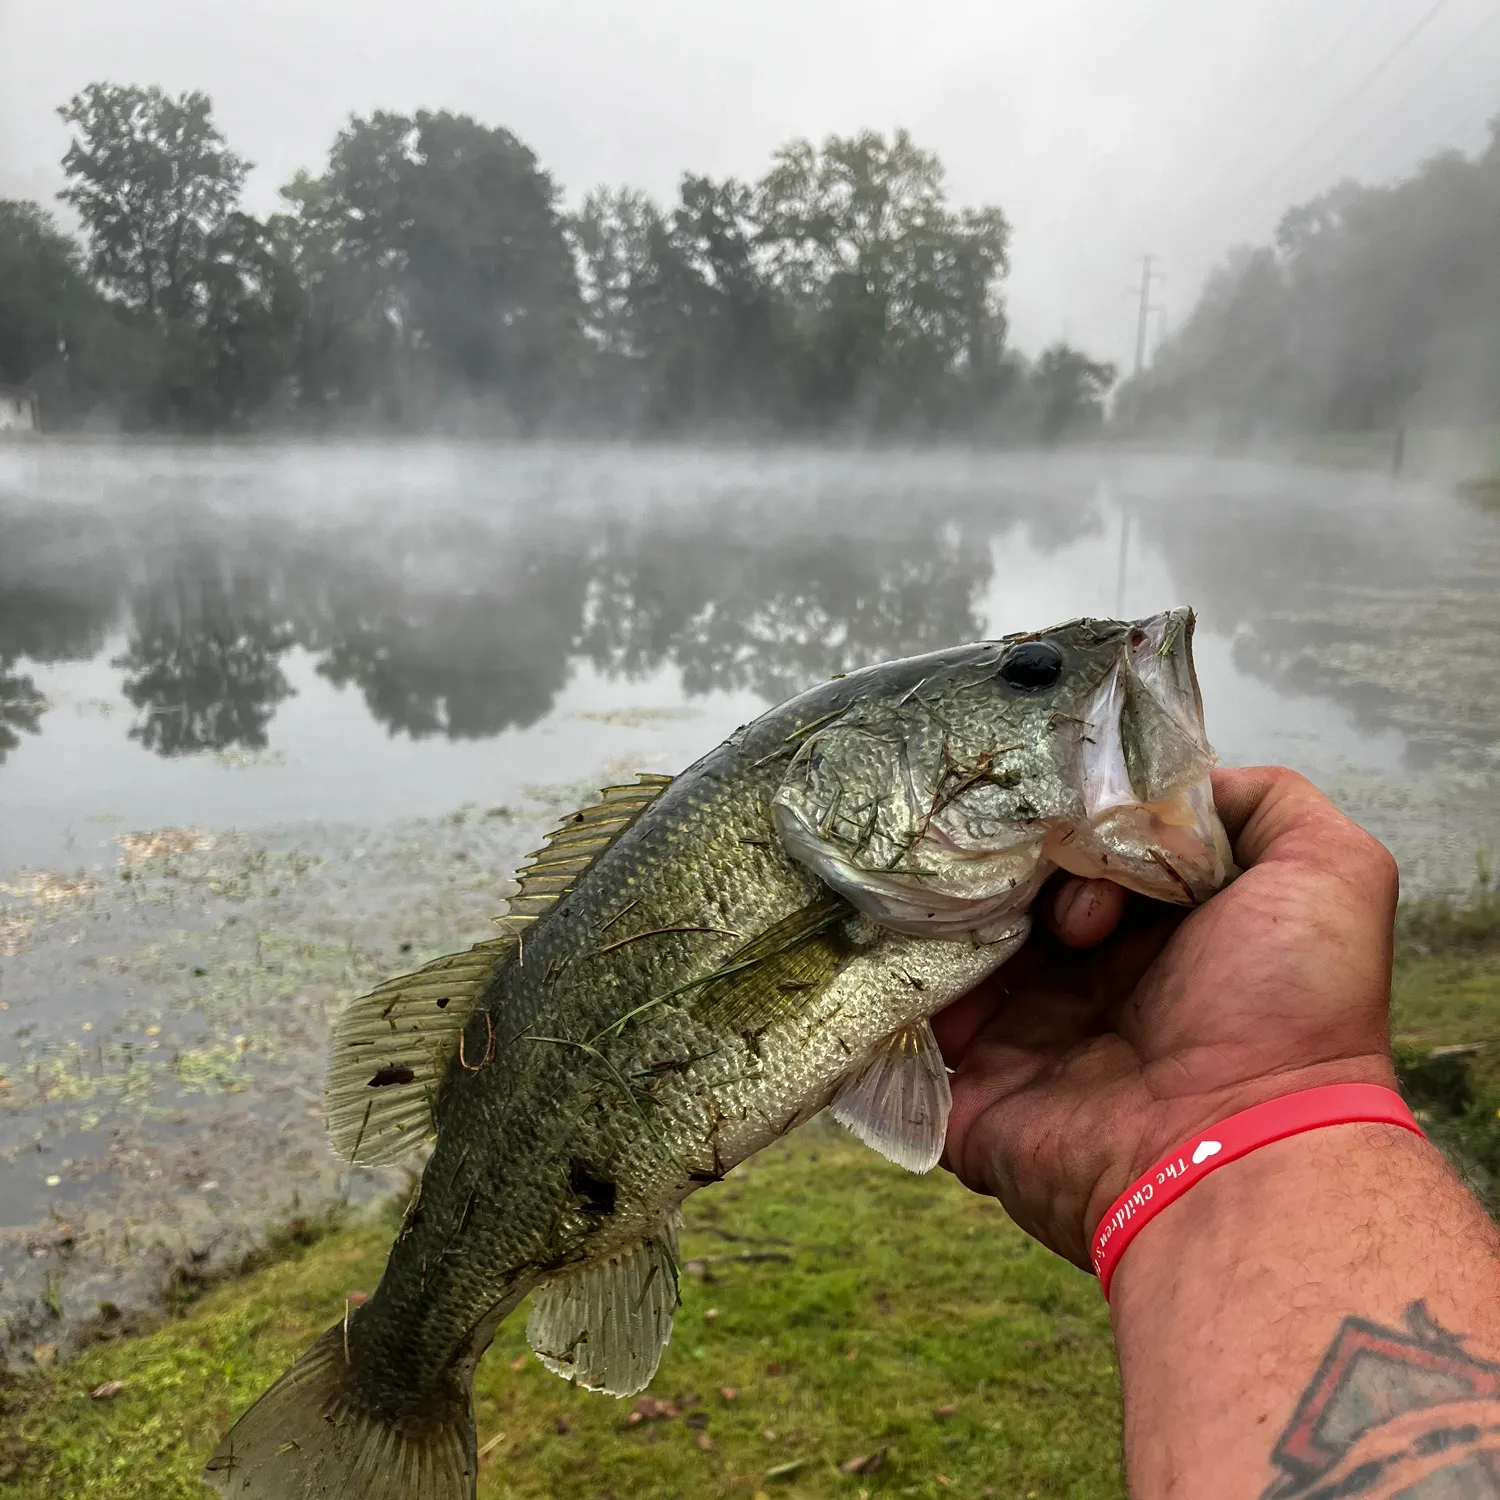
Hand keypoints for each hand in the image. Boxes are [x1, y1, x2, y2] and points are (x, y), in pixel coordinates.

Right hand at [932, 766, 1400, 1269]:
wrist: (1235, 1152)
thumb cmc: (1285, 1012)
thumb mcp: (1328, 871)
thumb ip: (1269, 803)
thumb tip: (1175, 790)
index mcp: (1158, 940)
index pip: (1088, 855)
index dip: (1076, 827)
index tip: (1076, 830)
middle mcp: (1089, 986)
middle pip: (1013, 897)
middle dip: (1001, 864)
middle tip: (1006, 861)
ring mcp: (1026, 1040)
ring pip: (955, 953)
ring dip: (943, 912)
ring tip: (945, 888)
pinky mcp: (973, 1093)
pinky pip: (912, 1033)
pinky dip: (895, 986)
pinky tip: (901, 939)